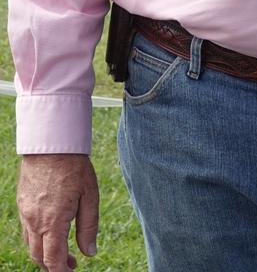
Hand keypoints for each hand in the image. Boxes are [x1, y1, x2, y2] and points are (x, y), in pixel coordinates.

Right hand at [17, 154, 98, 271]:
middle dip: (52, 265)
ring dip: (43, 253)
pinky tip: (49, 230)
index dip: (62, 270)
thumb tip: (89, 252)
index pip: (53, 260)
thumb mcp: (90, 196)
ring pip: (30, 244)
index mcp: (52, 222)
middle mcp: (34, 221)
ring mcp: (25, 212)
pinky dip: (36, 237)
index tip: (73, 270)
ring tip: (60, 249)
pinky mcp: (22, 202)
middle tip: (70, 263)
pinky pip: (25, 229)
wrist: (51, 143)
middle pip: (38, 256)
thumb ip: (89, 227)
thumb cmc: (74, 167)